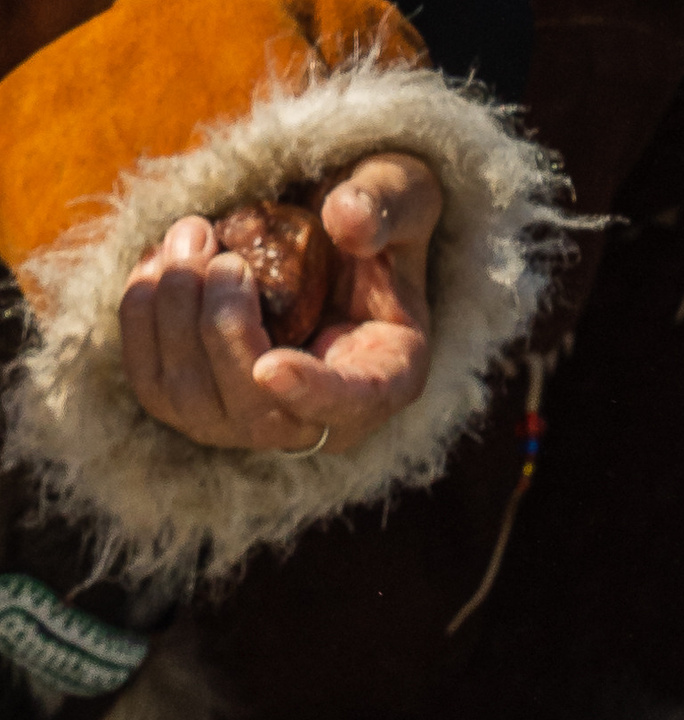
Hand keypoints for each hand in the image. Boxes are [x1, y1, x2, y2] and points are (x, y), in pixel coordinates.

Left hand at [118, 153, 440, 455]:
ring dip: (173, 308)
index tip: (270, 367)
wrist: (321, 236)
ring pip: (192, 399)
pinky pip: (152, 382)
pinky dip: (143, 316)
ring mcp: (252, 416)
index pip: (352, 404)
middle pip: (256, 410)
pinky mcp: (195, 401)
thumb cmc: (367, 220)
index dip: (312, 394)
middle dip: (218, 323)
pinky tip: (160, 264)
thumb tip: (346, 220)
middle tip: (210, 238)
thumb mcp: (399, 197)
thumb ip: (383, 206)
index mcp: (386, 373)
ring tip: (189, 234)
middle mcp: (322, 415)